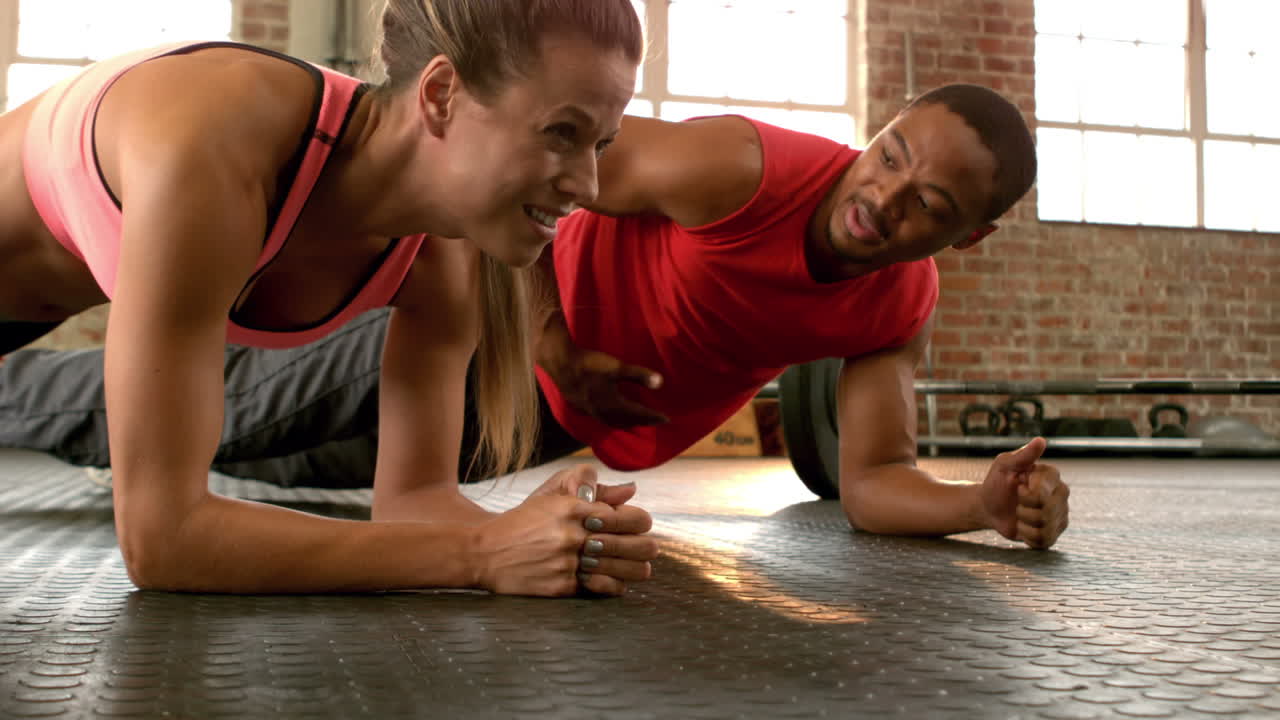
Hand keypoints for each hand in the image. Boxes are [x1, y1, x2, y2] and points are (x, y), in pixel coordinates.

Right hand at [475, 465, 656, 595]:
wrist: (484, 551)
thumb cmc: (524, 521)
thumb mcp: (553, 497)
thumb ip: (594, 492)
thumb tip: (631, 490)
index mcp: (573, 508)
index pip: (627, 517)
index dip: (640, 521)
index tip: (641, 524)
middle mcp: (572, 535)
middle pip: (632, 545)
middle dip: (647, 548)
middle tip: (650, 549)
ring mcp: (567, 563)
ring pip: (623, 570)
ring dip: (638, 570)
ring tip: (642, 569)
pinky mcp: (561, 586)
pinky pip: (602, 587)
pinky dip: (615, 585)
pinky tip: (617, 581)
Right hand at [537, 316, 667, 427]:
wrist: (561, 363)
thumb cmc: (589, 364)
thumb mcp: (617, 367)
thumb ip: (639, 375)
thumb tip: (661, 383)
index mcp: (613, 405)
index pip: (638, 414)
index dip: (653, 417)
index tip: (666, 419)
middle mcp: (602, 412)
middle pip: (627, 421)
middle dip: (642, 422)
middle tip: (655, 422)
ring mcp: (590, 410)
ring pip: (613, 422)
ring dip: (627, 423)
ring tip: (636, 421)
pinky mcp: (581, 406)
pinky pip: (602, 418)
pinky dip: (612, 419)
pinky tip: (611, 413)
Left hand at [979, 438, 1069, 548]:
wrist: (988, 507)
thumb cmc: (996, 482)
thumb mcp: (1004, 465)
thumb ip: (1022, 455)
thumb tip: (1041, 441)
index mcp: (1052, 476)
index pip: (1045, 492)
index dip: (1026, 493)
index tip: (1018, 485)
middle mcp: (1062, 494)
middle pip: (1048, 511)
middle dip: (1024, 509)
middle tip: (1018, 502)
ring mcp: (1060, 515)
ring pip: (1046, 527)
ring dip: (1024, 523)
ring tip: (1020, 514)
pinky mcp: (1054, 533)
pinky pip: (1045, 541)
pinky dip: (1027, 536)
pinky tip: (1023, 527)